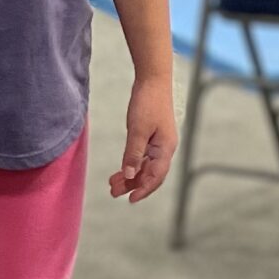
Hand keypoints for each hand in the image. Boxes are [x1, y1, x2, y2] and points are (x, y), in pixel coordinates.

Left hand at [109, 81, 176, 202]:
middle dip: (133, 185)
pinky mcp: (152, 136)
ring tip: (113, 183)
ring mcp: (159, 142)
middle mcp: (164, 148)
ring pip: (145, 166)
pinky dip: (131, 163)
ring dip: (130, 175)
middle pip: (150, 174)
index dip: (143, 189)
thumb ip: (134, 153)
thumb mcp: (138, 129)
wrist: (153, 79)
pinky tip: (121, 169)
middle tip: (113, 192)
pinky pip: (142, 156)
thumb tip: (130, 174)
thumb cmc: (148, 101)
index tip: (129, 200)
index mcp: (165, 148)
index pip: (156, 176)